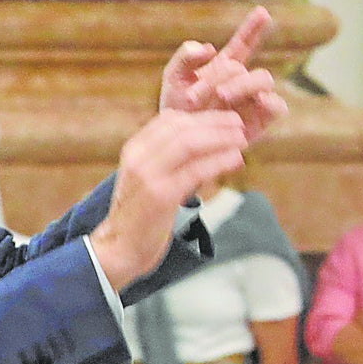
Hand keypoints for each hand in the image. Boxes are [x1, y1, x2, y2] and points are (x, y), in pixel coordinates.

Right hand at [90, 110, 250, 289]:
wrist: (119, 247)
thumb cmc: (141, 214)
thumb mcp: (150, 178)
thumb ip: (171, 160)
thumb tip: (209, 143)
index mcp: (135, 149)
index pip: (169, 120)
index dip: (202, 116)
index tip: (225, 119)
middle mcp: (139, 158)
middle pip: (182, 127)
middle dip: (215, 122)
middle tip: (240, 124)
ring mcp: (148, 176)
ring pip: (190, 143)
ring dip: (221, 138)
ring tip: (243, 139)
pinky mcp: (161, 196)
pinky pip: (196, 171)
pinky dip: (220, 161)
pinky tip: (236, 160)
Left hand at [160, 7, 287, 143]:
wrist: (179, 146)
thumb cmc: (178, 111)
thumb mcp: (174, 78)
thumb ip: (185, 57)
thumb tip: (210, 48)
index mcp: (223, 67)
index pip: (244, 43)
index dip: (254, 28)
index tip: (262, 12)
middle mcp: (243, 82)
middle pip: (245, 66)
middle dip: (223, 76)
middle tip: (203, 94)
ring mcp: (255, 101)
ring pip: (264, 80)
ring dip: (243, 85)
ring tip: (221, 97)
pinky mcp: (262, 121)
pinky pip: (278, 106)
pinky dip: (269, 101)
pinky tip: (256, 101)